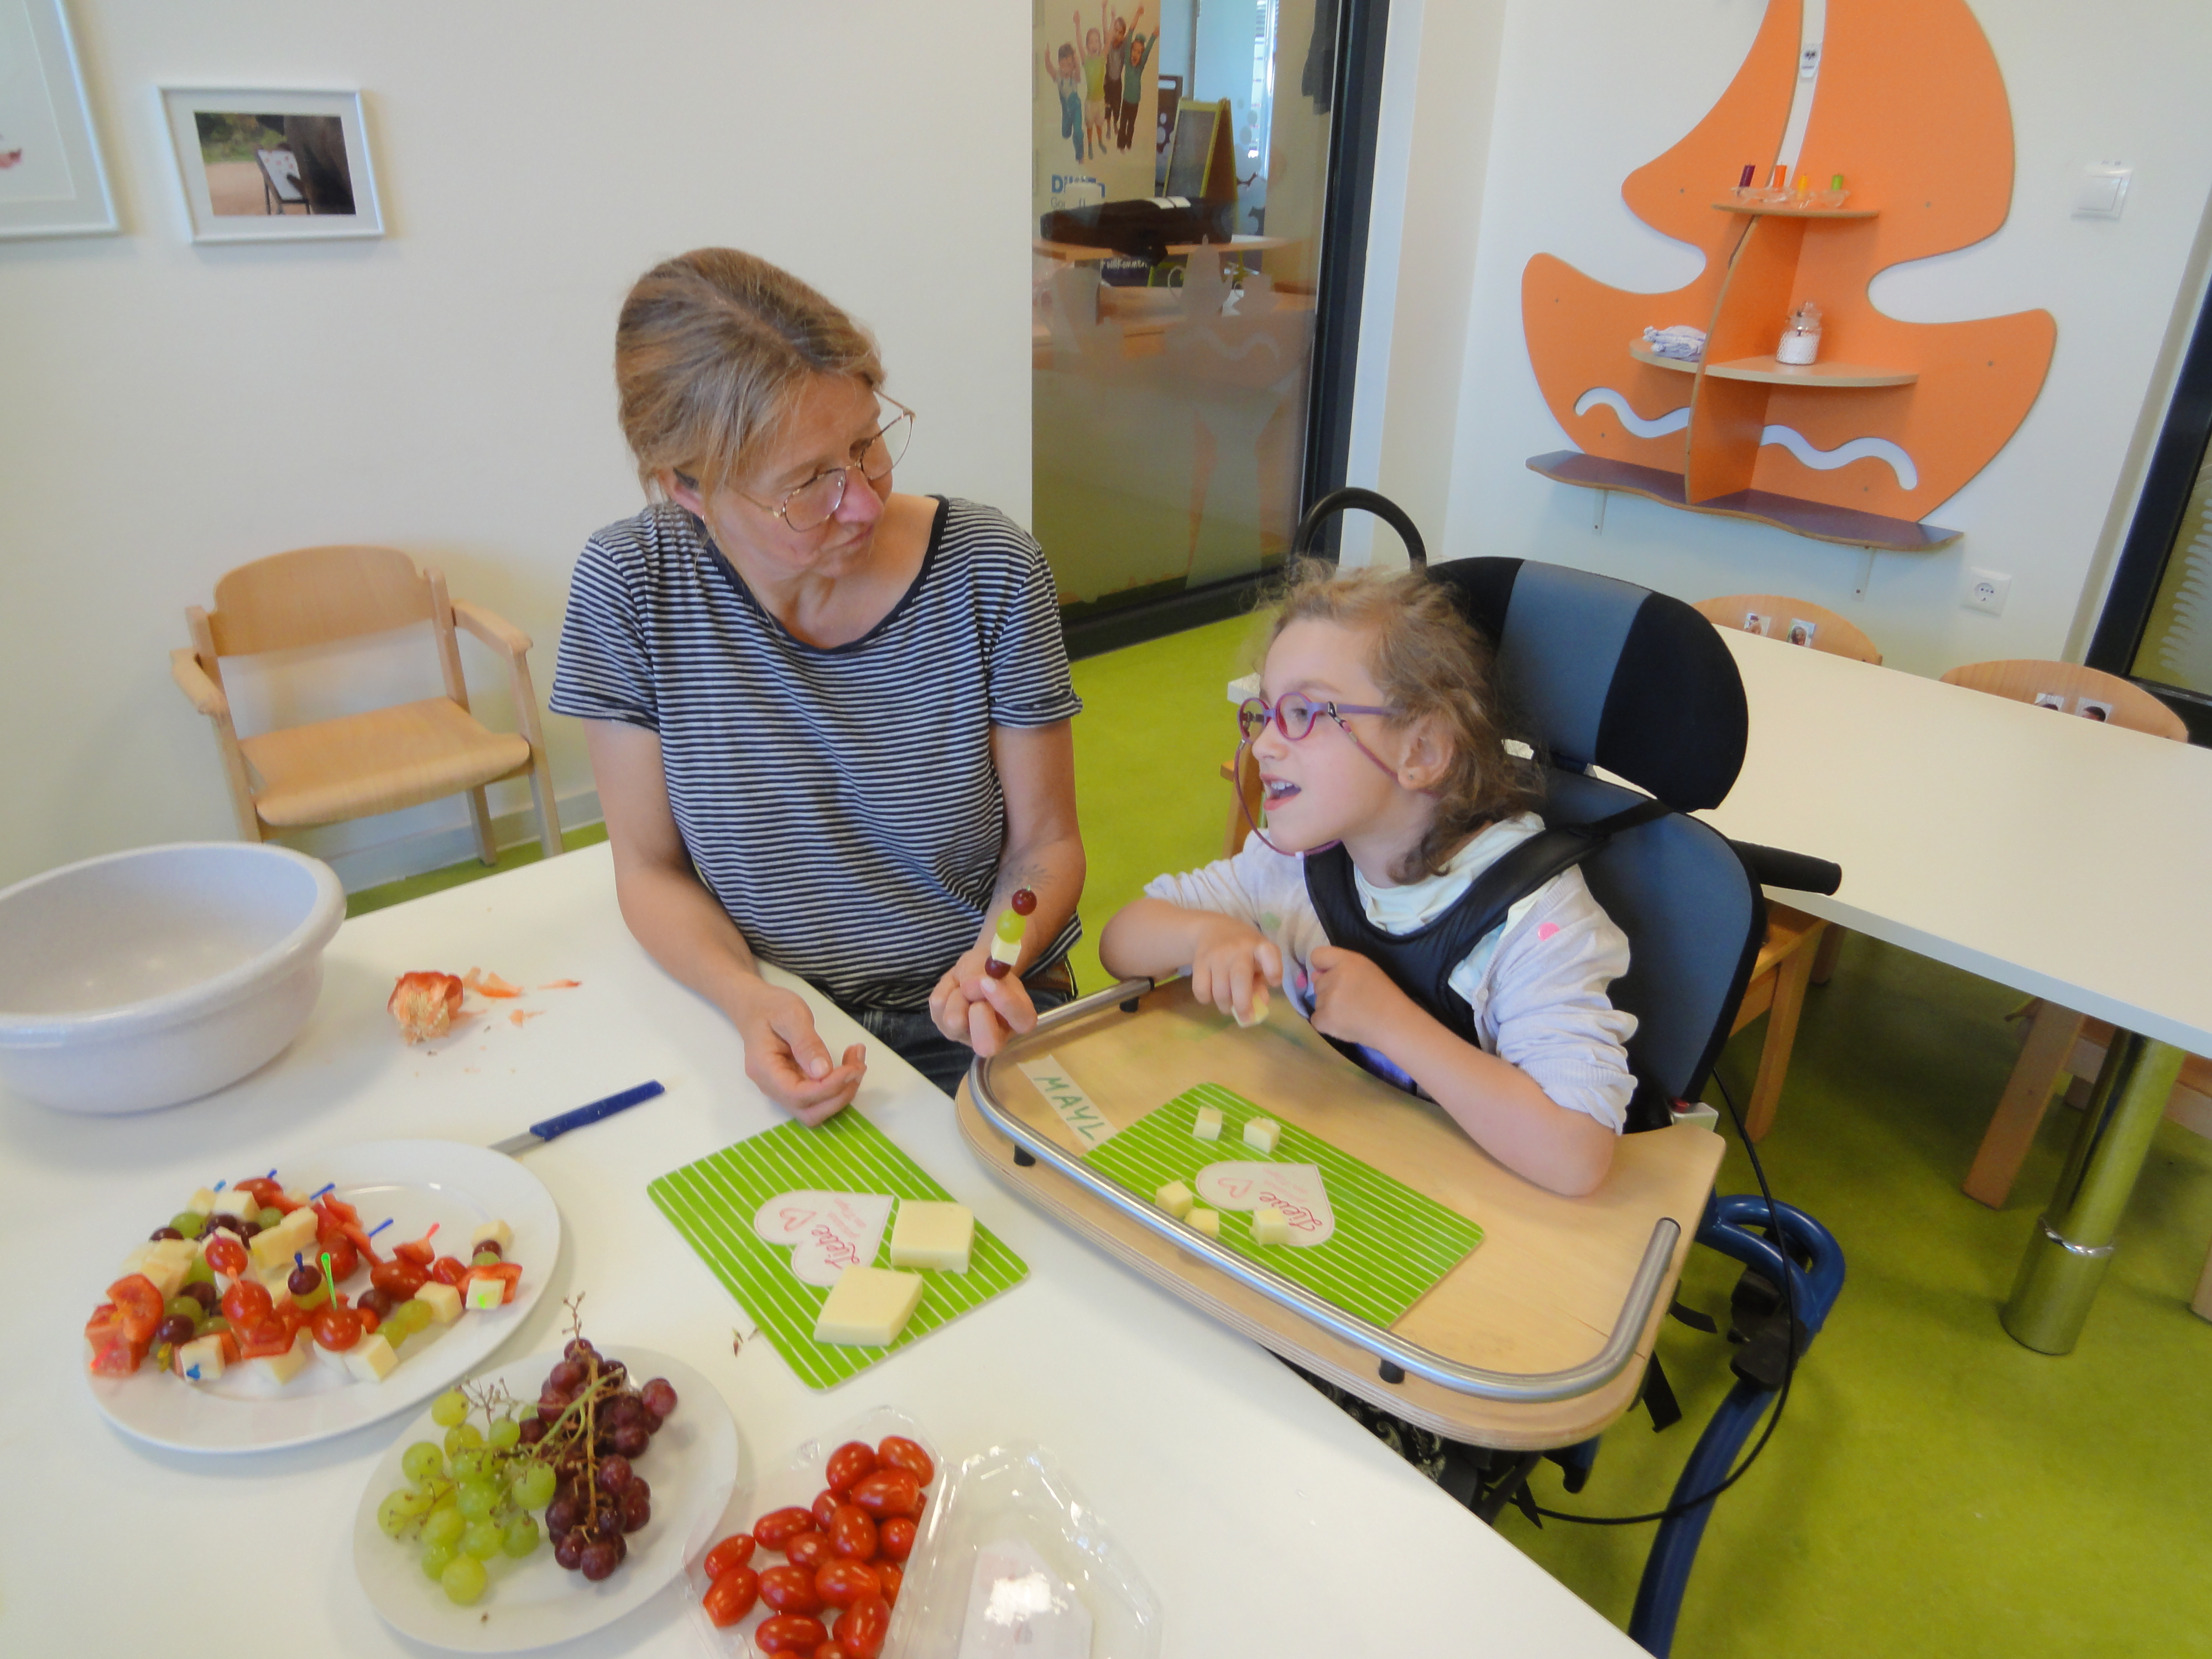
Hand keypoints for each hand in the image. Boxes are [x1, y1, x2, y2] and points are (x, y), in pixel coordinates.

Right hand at [732, 979, 865, 1124]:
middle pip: (809, 1112)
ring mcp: (782, 1090)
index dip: (829, 1088)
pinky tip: (849, 1064)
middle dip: (839, 1094)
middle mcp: (771, 1087)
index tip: (852, 1068)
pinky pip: (818, 1097)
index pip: (798, 1095)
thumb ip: (806, 1043)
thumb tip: (823, 1072)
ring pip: (816, 1109)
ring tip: (857, 1062)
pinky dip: (838, 1087)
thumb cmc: (770, 1007)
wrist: (756, 1007)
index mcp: (765, 1069)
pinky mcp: (795, 1085)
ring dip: (842, 1092)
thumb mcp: (791, 1015)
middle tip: (858, 1066)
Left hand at [929, 950, 1038, 1057]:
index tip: (989, 982)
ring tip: (965, 986)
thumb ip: (984, 975)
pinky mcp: (944, 1027)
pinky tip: (954, 988)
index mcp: (1018, 1020)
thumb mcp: (993, 965)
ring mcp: (966, 1036)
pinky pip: (939, 1005)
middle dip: (977, 1018)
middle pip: (987, 1046)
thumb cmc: (992, 970)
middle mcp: (995, 1036)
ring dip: (958, 994)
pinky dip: (945, 988)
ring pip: (955, 1020)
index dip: (1006, 1003)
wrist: (976, 970)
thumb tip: (969, 986)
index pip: (1022, 1022)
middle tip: (973, 994)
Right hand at [1187, 918, 1280, 1026]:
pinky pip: (1201, 990)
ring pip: (1219, 992)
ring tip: (1228, 1005)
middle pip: (1240, 981)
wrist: (1213, 929)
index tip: (1274, 983)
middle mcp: (1238, 949)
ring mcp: (1217, 955)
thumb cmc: (1244, 950)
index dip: (1273, 970)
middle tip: (1245, 1018)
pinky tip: (1212, 995)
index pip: (1269, 954)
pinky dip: (1207, 999)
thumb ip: (1263, 979)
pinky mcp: (1199, 962)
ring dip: (1225, 1006)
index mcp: (1259, 946)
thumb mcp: (1259, 958)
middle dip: (1243, 1005)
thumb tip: (1262, 1003)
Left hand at [1307, 945, 1415, 1051]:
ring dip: (1329, 1008)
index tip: (1330, 975)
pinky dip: (1327, 1023)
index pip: (1317, 955)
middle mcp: (1335, 977)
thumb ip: (1340, 966)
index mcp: (1347, 961)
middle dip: (1329, 990)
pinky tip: (1344, 1024)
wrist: (1394, 1024)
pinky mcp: (1325, 1019)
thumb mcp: (1367, 969)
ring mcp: (1328, 999)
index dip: (1322, 966)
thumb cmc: (1384, 995)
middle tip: (1351, 1000)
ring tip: (1351, 1013)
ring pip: (1317, 1001)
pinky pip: (1316, 1019)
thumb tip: (1314, 975)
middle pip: (1317, 982)